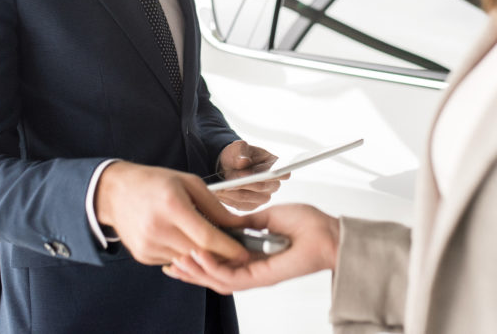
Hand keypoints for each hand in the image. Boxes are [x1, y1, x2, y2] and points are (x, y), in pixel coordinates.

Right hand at [94, 161, 249, 265]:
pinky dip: (182, 253)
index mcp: (172, 206)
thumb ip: (214, 206)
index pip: (207, 237)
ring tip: (200, 236)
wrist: (115, 192)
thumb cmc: (154, 183)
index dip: (229, 248)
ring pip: (188, 260)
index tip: (244, 252)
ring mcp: (148, 245)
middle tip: (231, 246)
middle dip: (219, 253)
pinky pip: (173, 261)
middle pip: (200, 253)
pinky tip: (177, 236)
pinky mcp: (143, 256)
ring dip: (200, 253)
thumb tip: (237, 225)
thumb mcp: (188, 183)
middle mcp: (158, 229)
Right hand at [163, 203, 338, 293]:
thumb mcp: (268, 216)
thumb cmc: (307, 225)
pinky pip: (230, 276)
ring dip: (195, 271)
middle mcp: (250, 269)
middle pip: (212, 276)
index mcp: (251, 256)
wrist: (327, 233)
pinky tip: (198, 257)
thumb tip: (226, 221)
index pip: (218, 262)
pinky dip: (212, 268)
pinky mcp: (260, 276)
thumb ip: (246, 223)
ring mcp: (254, 275)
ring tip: (178, 261)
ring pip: (217, 279)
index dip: (197, 259)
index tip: (179, 249)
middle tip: (169, 263)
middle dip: (188, 271)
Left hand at [214, 140, 286, 210]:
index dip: (274, 175)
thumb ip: (241, 153)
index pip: (283, 173)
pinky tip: (219, 192)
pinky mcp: (251, 206)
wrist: (228, 167)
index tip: (258, 173)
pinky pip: (240, 205)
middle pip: (262, 187)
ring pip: (248, 197)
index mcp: (275, 165)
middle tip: (229, 181)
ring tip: (218, 187)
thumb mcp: (237, 148)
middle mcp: (273, 184)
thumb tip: (244, 162)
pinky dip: (228, 199)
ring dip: (232, 192)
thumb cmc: (237, 155)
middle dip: (244, 183)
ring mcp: (263, 197)